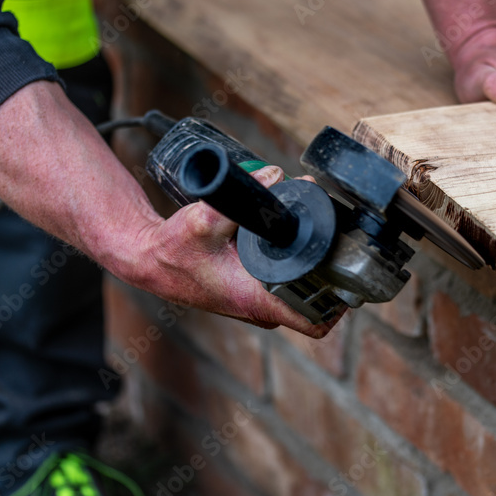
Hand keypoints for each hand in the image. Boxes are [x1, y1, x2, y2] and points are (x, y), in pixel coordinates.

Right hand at [128, 166, 337, 337]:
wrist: (149, 259)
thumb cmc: (173, 249)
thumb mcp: (202, 220)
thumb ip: (241, 198)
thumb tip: (276, 175)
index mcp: (256, 302)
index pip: (314, 321)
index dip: (338, 301)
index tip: (346, 270)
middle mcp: (261, 309)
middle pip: (318, 300)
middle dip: (330, 268)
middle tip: (334, 233)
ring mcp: (258, 303)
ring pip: (303, 290)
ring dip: (314, 264)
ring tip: (318, 228)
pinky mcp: (254, 292)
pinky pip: (288, 283)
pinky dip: (297, 263)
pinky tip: (299, 237)